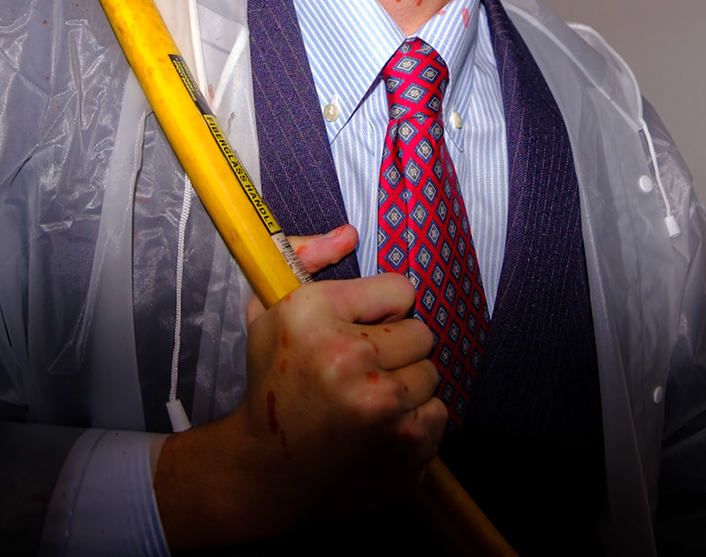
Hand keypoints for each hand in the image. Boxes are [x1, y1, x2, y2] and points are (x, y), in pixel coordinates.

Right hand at [154, 225, 446, 548]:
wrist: (268, 471)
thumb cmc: (274, 384)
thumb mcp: (270, 312)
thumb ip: (306, 258)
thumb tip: (349, 233)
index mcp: (314, 316)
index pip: (400, 289)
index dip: (382, 308)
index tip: (364, 326)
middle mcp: (350, 360)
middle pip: (422, 332)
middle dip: (397, 348)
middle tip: (365, 367)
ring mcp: (382, 411)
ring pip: (432, 375)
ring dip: (407, 386)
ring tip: (369, 400)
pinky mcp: (405, 450)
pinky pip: (437, 416)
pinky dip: (414, 422)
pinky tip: (379, 429)